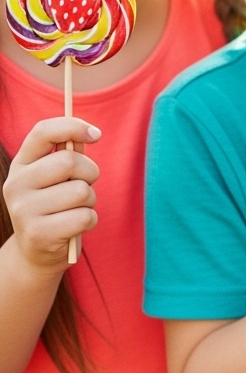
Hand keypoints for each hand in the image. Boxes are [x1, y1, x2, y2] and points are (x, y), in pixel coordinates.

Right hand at [1, 118, 99, 272]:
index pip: (43, 131)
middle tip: (84, 186)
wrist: (37, 251)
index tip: (96, 135)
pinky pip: (85, 216)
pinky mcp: (39, 233)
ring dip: (90, 200)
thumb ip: (68, 154)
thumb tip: (91, 133)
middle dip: (90, 173)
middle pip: (69, 161)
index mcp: (21, 165)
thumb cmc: (56, 205)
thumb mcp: (56, 178)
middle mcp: (16, 185)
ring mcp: (23, 210)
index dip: (74, 126)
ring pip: (81, 191)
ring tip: (75, 209)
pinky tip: (74, 227)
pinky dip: (90, 221)